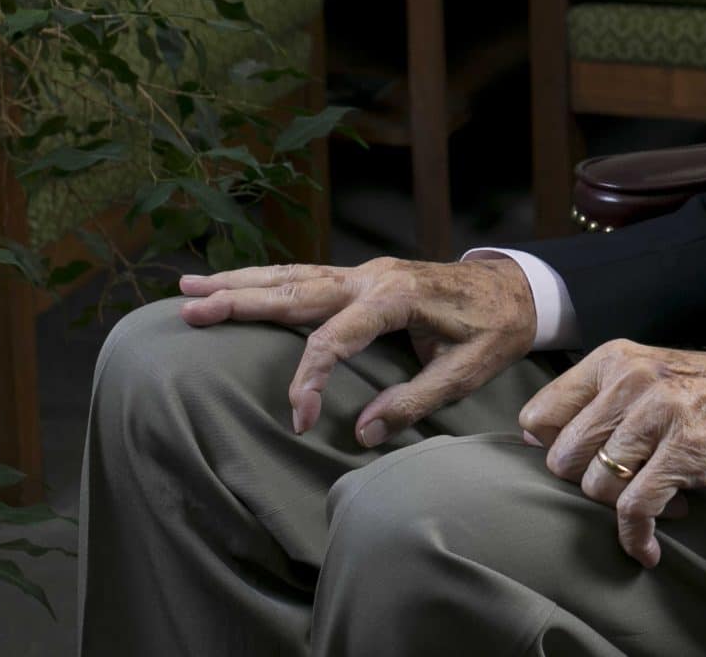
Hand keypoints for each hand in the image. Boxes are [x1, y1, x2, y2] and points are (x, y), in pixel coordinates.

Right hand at [176, 255, 536, 446]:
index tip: (298, 421)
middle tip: (190, 309)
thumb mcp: (467, 371)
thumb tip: (361, 433)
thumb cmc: (496, 329)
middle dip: (241, 300)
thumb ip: (414, 401)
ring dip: (240, 283)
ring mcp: (365, 272)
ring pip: (292, 276)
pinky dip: (266, 280)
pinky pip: (305, 277)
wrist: (516, 287)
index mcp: (397, 297)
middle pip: (296, 291)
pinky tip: (236, 286)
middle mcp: (372, 277)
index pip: (335, 339)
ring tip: (188, 288)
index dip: (309, 380)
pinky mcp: (363, 278)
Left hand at [517, 340, 705, 568]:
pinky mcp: (685, 450)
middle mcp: (631, 380)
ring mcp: (659, 413)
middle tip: (628, 486)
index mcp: (616, 359)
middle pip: (564, 457)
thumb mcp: (656, 375)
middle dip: (590, 484)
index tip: (580, 466)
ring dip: (621, 509)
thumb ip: (606, 400)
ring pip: (596, 485)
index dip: (551, 450)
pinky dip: (636, 538)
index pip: (540, 413)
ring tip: (659, 502)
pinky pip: (635, 509)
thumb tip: (545, 444)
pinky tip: (649, 547)